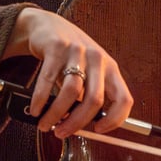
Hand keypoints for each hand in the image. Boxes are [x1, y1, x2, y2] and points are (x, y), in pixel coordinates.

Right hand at [4, 7, 133, 137]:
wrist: (49, 27)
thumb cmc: (71, 57)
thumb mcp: (88, 73)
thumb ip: (88, 96)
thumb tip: (81, 129)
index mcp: (111, 69)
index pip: (124, 99)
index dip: (115, 119)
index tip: (99, 131)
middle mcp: (98, 59)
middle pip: (94, 100)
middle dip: (76, 123)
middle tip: (61, 133)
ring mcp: (78, 52)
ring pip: (71, 92)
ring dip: (56, 114)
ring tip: (45, 124)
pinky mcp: (57, 47)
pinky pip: (49, 79)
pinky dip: (41, 99)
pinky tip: (36, 109)